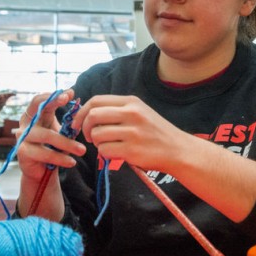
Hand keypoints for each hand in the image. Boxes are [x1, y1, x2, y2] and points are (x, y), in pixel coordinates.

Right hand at [16, 90, 85, 181]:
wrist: (41, 172)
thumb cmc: (52, 148)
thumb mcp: (61, 131)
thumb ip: (68, 119)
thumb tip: (78, 104)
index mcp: (34, 115)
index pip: (41, 100)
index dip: (54, 95)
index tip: (70, 94)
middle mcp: (26, 123)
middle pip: (39, 109)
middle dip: (56, 105)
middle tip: (75, 107)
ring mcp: (22, 137)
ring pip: (47, 135)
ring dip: (67, 143)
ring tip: (82, 150)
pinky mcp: (23, 152)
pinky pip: (44, 153)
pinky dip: (60, 158)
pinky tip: (71, 162)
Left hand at [71, 95, 187, 171]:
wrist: (178, 150)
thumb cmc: (155, 133)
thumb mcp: (140, 112)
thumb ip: (117, 110)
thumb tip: (88, 113)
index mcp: (131, 102)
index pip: (96, 100)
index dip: (81, 112)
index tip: (78, 122)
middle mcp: (132, 114)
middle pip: (93, 115)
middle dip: (84, 127)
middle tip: (89, 136)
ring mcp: (132, 132)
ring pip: (96, 134)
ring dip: (96, 143)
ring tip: (106, 145)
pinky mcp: (131, 150)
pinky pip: (104, 150)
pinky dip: (105, 154)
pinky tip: (115, 154)